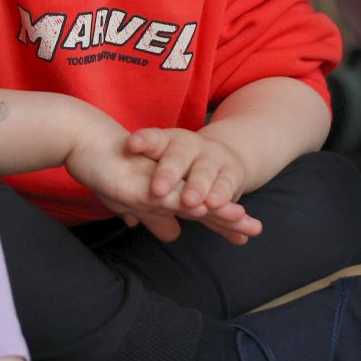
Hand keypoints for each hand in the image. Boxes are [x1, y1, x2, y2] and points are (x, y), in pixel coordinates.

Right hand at [66, 114, 261, 244]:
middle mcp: (167, 183)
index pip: (200, 211)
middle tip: (256, 230)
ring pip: (191, 197)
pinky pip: (165, 193)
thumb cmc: (104, 169)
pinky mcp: (139, 182)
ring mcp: (155, 182)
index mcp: (167, 191)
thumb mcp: (132, 202)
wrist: (82, 140)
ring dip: (215, 209)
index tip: (245, 237)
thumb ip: (155, 217)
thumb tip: (175, 235)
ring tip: (240, 219)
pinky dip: (183, 201)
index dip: (222, 224)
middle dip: (230, 217)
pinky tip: (200, 209)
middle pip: (204, 203)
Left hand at [129, 127, 249, 215]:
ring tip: (192, 203)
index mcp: (166, 142)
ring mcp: (212, 157)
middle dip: (168, 173)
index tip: (131, 145)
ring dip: (198, 188)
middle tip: (158, 191)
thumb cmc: (179, 168)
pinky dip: (224, 197)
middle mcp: (189, 146)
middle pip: (177, 157)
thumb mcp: (161, 171)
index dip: (143, 141)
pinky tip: (222, 208)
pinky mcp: (232, 172)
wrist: (222, 156)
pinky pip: (227, 186)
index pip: (153, 140)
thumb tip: (129, 220)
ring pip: (203, 173)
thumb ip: (143, 189)